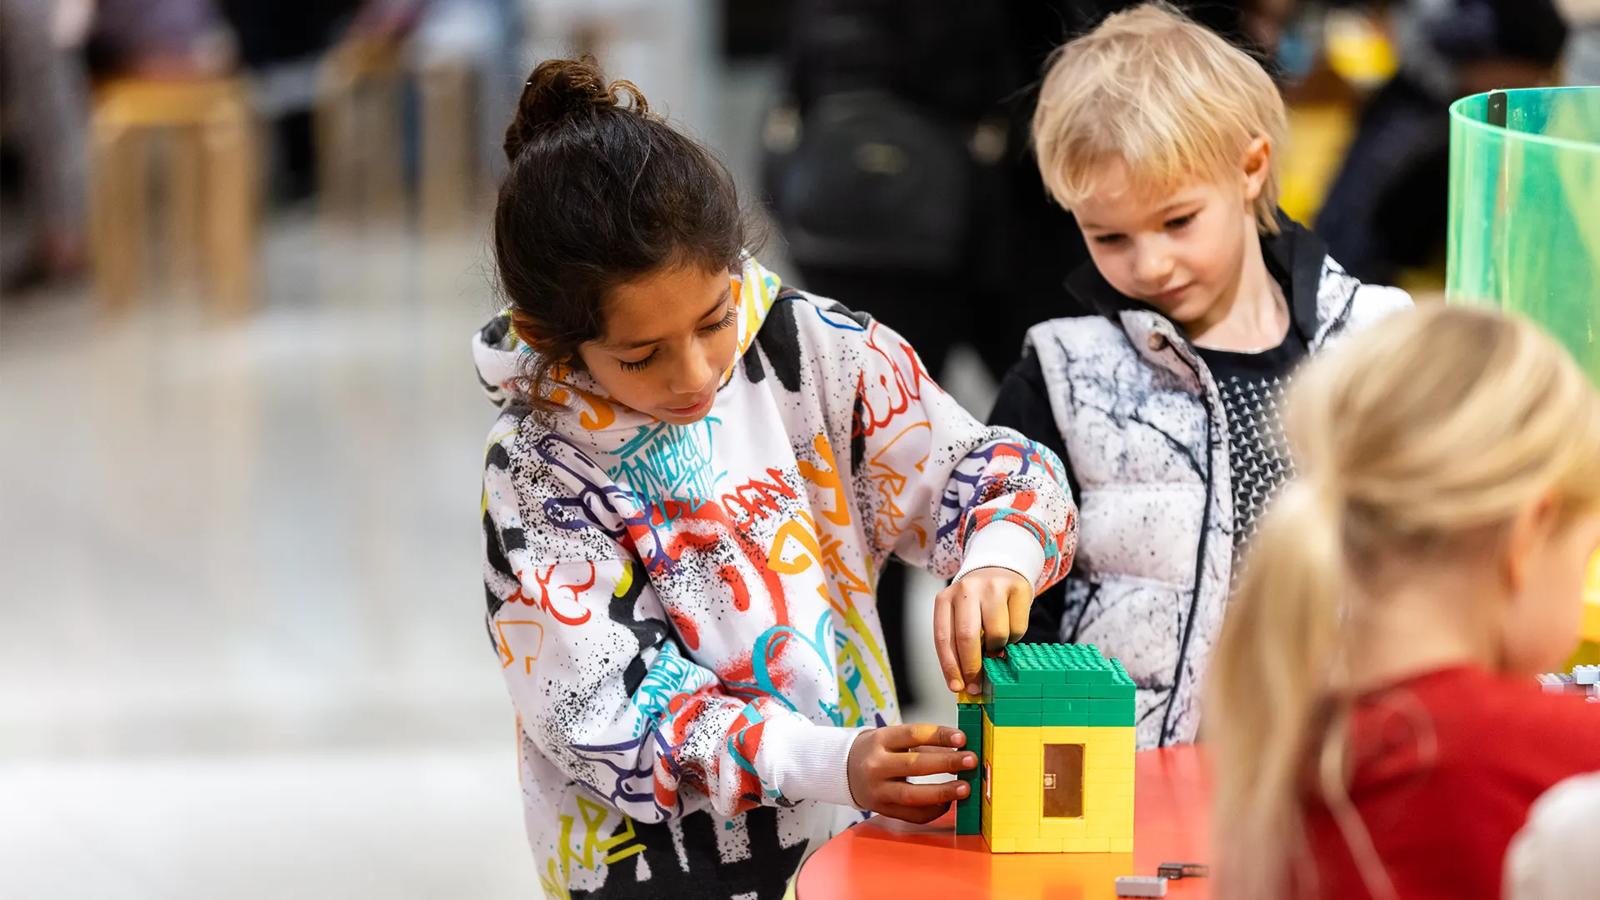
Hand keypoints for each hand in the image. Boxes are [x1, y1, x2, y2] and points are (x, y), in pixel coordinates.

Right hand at [846, 724, 975, 822]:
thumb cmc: (876, 751)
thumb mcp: (892, 738)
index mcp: (880, 740)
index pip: (913, 734)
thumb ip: (923, 742)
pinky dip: (933, 810)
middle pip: (915, 765)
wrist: (843, 770)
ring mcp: (878, 790)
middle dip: (947, 762)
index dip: (939, 735)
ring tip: (965, 788)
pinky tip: (948, 802)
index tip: (962, 737)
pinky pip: (912, 815)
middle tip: (971, 760)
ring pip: (913, 795)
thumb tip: (960, 747)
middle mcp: (876, 765)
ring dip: (943, 792)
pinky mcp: (882, 810)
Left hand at [933, 566, 1032, 694]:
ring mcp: (992, 587)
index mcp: (945, 598)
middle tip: (977, 685)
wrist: (1000, 568)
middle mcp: (966, 589)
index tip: (957, 687)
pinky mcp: (1016, 588)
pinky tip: (1009, 627)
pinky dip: (1014, 638)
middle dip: (973, 667)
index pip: (943, 638)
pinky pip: (1017, 628)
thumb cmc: (977, 601)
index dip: (950, 666)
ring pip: (996, 634)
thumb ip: (960, 642)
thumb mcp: (961, 615)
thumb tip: (965, 681)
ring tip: (995, 644)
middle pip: (967, 637)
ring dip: (997, 649)